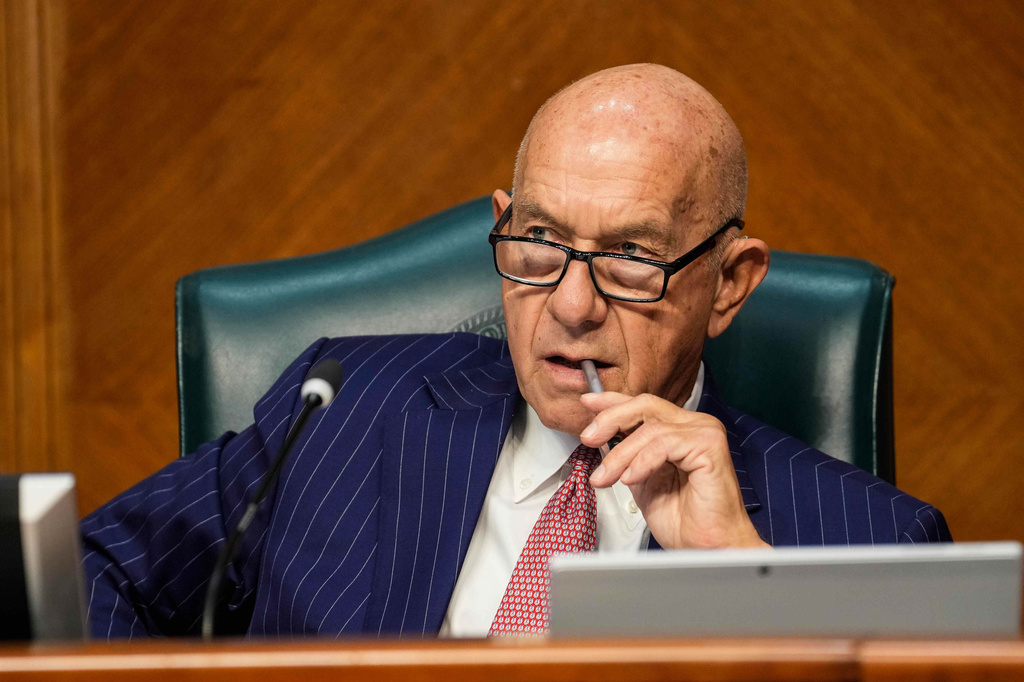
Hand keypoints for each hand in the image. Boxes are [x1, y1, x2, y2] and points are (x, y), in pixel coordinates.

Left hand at [579, 391, 768, 549]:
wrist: (707, 547)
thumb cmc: (684, 520)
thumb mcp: (639, 479)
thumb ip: (625, 454)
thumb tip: (600, 437)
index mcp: (680, 430)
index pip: (643, 405)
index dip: (612, 401)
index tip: (588, 403)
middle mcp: (694, 425)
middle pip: (644, 406)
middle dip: (610, 420)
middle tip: (589, 438)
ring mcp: (704, 432)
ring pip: (649, 429)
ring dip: (620, 455)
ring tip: (605, 477)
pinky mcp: (709, 446)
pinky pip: (663, 444)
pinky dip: (641, 462)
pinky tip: (630, 479)